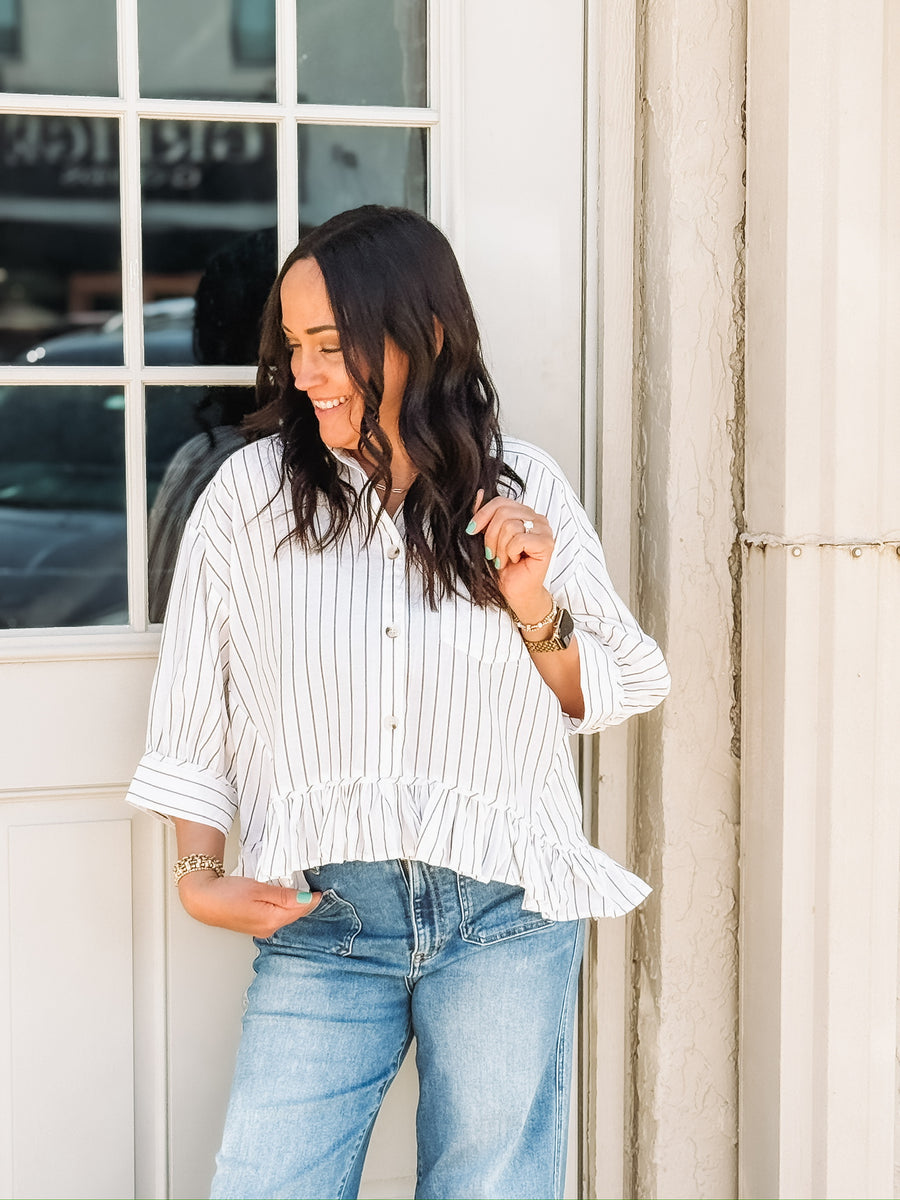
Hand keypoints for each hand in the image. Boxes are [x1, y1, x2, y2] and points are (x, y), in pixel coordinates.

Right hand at [177, 871, 322, 936]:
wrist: (202, 899)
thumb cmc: (226, 893)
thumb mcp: (259, 889)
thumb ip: (284, 895)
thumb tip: (307, 899)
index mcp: (271, 920)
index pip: (301, 909)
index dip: (313, 898)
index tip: (322, 888)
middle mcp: (268, 928)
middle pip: (295, 914)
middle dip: (306, 902)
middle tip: (316, 886)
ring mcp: (261, 929)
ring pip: (286, 915)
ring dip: (295, 904)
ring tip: (303, 890)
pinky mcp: (255, 925)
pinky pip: (277, 916)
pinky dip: (284, 907)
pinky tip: (284, 898)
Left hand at [467, 491, 555, 619]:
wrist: (516, 591)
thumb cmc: (504, 566)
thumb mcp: (489, 537)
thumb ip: (485, 516)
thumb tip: (478, 493)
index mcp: (525, 513)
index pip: (500, 501)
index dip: (483, 515)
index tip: (472, 531)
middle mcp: (537, 518)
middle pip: (503, 512)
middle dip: (491, 536)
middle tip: (492, 553)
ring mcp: (544, 530)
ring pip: (510, 526)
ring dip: (500, 548)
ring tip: (505, 559)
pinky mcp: (547, 543)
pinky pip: (518, 540)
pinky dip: (510, 553)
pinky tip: (515, 561)